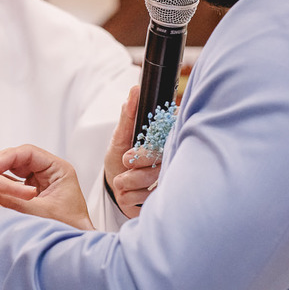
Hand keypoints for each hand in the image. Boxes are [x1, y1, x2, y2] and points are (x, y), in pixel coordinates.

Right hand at [0, 145, 92, 229]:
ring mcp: (40, 180)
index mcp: (59, 169)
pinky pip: (14, 181)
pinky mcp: (32, 190)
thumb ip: (15, 201)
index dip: (7, 157)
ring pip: (14, 168)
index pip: (29, 152)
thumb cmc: (69, 228)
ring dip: (0, 173)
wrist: (75, 245)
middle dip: (0, 163)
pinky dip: (2, 184)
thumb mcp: (40, 213)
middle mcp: (50, 171)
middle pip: (19, 157)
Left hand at [103, 86, 160, 217]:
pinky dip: (130, 197)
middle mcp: (172, 157)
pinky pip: (146, 199)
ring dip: (128, 182)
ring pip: (150, 181)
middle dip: (134, 165)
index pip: (168, 136)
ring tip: (122, 181)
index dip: (146, 150)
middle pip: (158, 160)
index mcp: (165, 139)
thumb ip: (128, 115)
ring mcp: (170, 179)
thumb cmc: (120, 157)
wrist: (116, 187)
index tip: (131, 154)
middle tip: (124, 162)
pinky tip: (129, 193)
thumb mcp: (120, 136)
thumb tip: (135, 90)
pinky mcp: (164, 199)